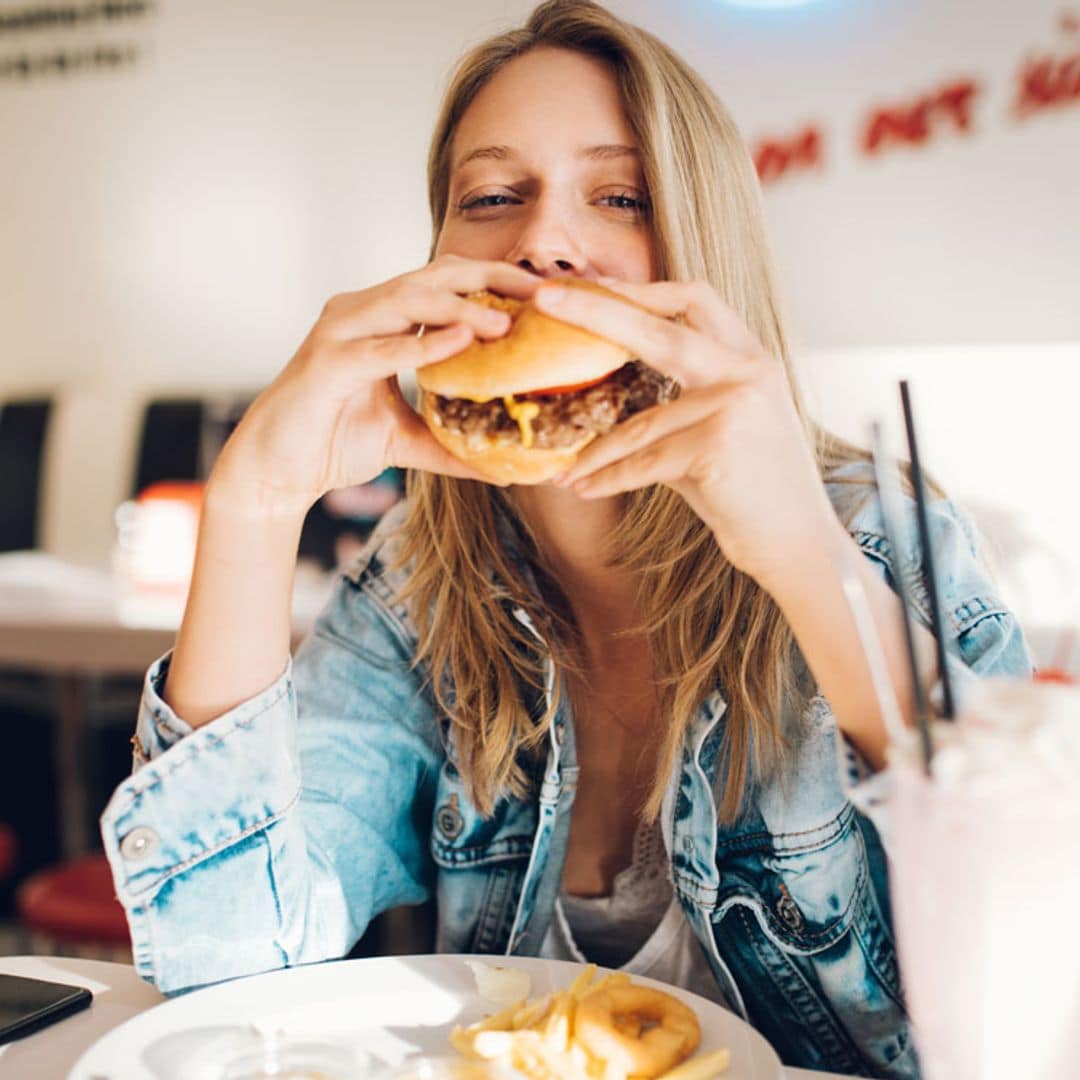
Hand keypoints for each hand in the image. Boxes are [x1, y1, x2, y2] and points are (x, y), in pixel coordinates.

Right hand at [211, 255, 540, 517]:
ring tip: (506, 324)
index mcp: (382, 319)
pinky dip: (420, 344)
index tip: (544, 294)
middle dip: (491, 279)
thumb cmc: (334, 443)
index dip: (496, 282)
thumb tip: (506, 470)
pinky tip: (459, 342)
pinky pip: (379, 348)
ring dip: (460, 309)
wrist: (275, 471)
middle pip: (433, 276)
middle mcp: (360, 312)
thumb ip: (452, 445)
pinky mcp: (325, 363)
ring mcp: (340, 332)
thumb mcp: (407, 441)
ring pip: (407, 301)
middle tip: (541, 292)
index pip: (446, 283)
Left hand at [535, 278, 842, 585]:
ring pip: (640, 423)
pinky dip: (609, 479)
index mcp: (749, 359)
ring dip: (595, 452)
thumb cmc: (752, 492)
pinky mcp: (718, 446)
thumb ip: (676, 403)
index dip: (639, 290)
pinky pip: (644, 462)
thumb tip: (606, 394)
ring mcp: (735, 406)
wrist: (799, 545)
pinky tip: (582, 488)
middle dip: (596, 309)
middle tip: (544, 298)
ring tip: (563, 470)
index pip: (693, 300)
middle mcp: (747, 372)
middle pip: (658, 328)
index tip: (589, 286)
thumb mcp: (720, 431)